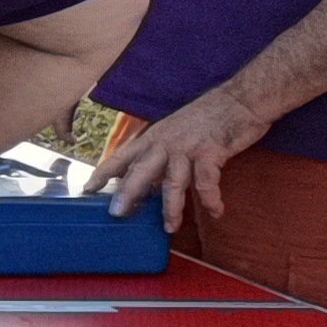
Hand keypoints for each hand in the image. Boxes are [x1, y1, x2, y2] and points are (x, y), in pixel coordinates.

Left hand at [97, 92, 260, 237]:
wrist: (239, 99)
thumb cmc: (206, 118)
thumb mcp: (174, 133)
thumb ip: (159, 156)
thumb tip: (147, 184)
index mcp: (152, 138)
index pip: (120, 156)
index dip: (102, 173)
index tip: (86, 189)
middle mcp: (165, 143)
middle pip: (141, 170)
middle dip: (127, 193)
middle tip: (117, 214)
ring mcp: (188, 148)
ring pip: (173, 181)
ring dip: (171, 207)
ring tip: (170, 227)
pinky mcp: (211, 152)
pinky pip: (207, 181)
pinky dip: (211, 198)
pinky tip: (216, 212)